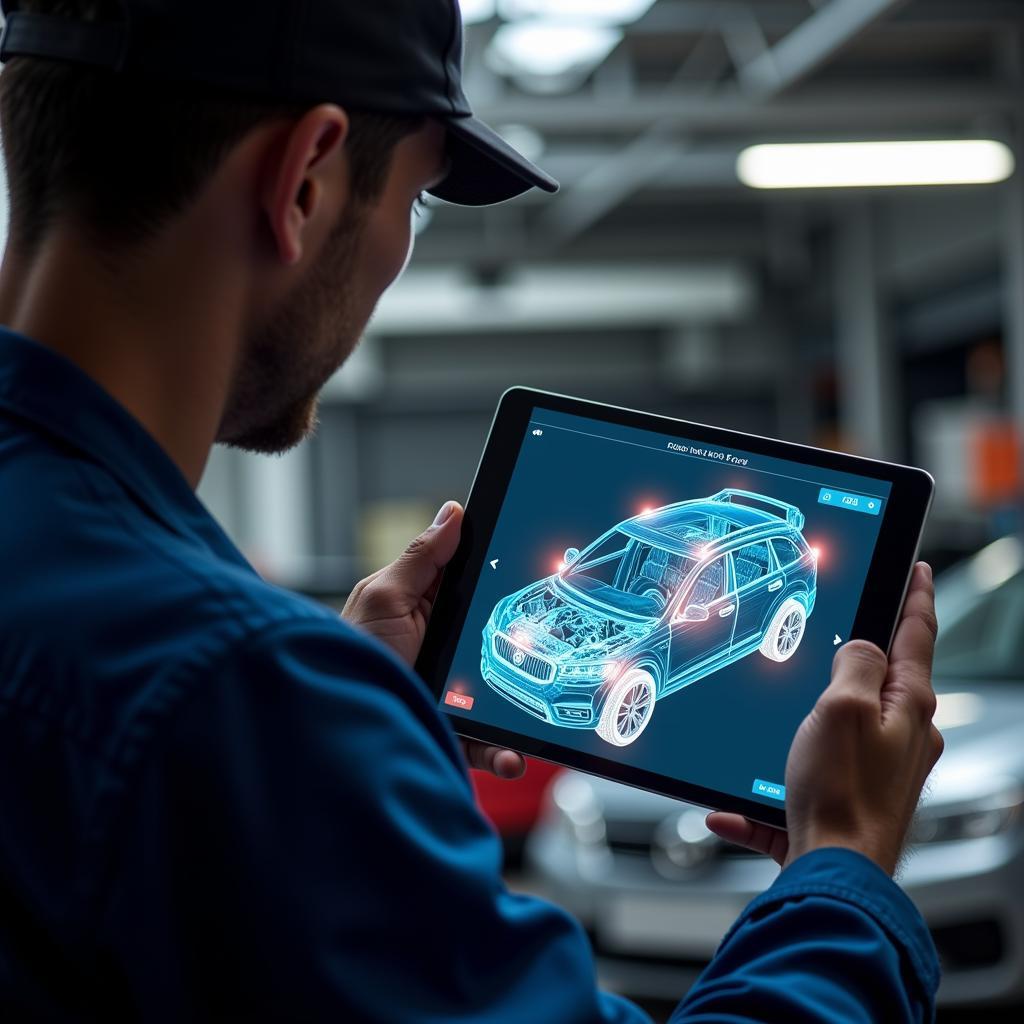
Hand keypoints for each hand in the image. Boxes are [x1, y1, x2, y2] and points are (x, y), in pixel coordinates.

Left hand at [343, 501, 525, 781]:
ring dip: (521, 710)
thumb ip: (421, 559)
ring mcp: (452, 692)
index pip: (476, 583)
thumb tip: (454, 513)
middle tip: (548, 650)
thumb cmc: (348, 657)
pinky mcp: (453, 730)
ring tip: (528, 721)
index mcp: (429, 607)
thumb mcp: (383, 597)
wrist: (332, 728)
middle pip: (501, 640)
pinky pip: (489, 742)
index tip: (535, 569)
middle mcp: (445, 647)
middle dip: (525, 649)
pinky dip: (504, 752)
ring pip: (503, 696)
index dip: (504, 576)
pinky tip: (509, 756)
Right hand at [707, 563, 942, 875]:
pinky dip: (764, 792)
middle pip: (882, 682)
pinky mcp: (845, 803)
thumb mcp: (843, 708)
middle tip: (841, 628)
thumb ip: (858, 666)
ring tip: (774, 716)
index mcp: (908, 708)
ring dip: (804, 721)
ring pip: (839, 728)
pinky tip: (730, 809)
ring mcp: (875, 773)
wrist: (835, 874)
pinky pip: (800, 782)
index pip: (917, 637)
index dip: (917, 596)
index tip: (919, 569)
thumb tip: (866, 646)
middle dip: (860, 655)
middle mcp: (900, 739)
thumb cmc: (843, 794)